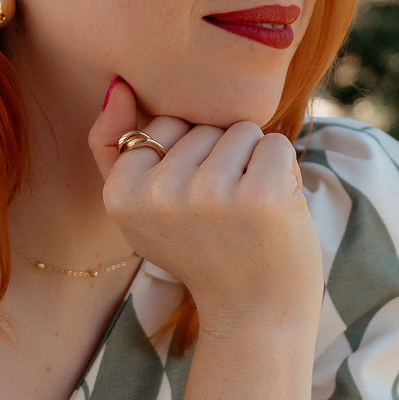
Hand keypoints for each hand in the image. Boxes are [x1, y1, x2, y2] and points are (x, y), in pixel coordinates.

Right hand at [88, 79, 322, 336]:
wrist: (253, 313)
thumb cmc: (200, 251)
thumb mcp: (140, 207)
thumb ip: (115, 146)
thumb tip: (118, 85)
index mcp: (120, 196)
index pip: (162, 126)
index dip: (187, 159)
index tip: (188, 210)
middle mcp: (159, 196)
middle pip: (202, 125)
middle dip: (220, 158)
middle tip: (221, 216)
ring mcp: (210, 196)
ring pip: (239, 131)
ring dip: (253, 165)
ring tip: (246, 214)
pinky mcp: (261, 196)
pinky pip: (275, 144)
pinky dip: (284, 172)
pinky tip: (274, 211)